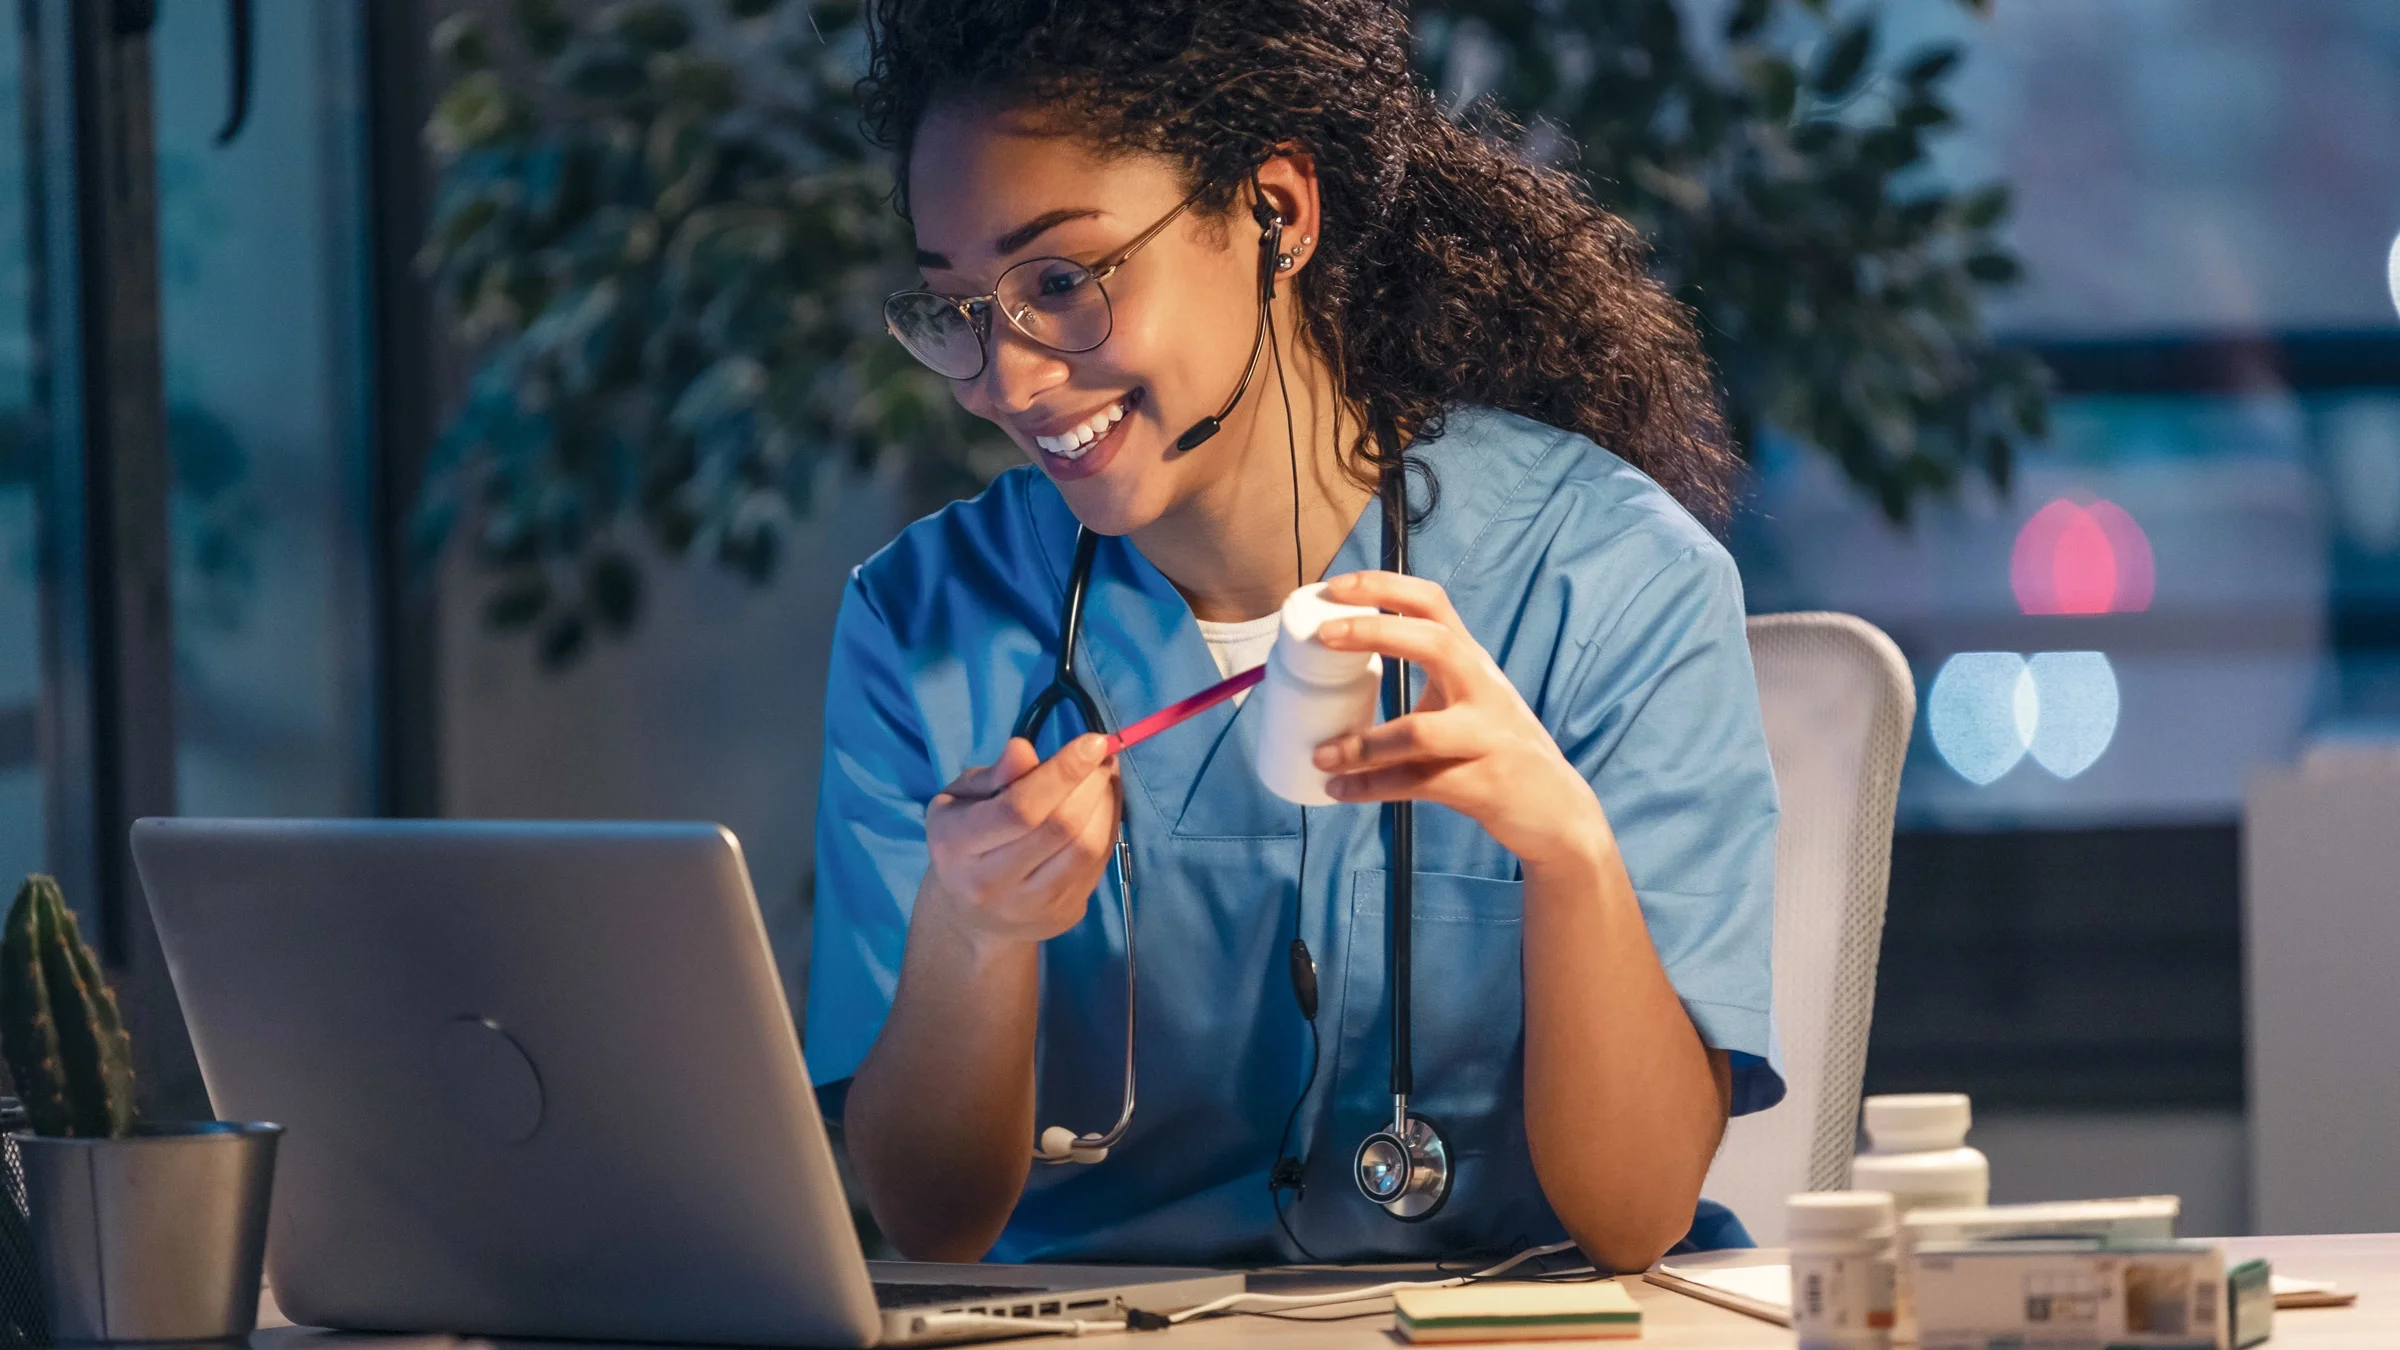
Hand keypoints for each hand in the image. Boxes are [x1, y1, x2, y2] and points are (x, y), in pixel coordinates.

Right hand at [922, 734, 1121, 952]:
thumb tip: (1023, 749)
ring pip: (1086, 847)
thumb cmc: (962, 843)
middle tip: (1102, 754)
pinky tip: (1105, 802)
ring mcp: (1032, 905)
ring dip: (1106, 803)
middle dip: (1090, 783)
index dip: (1062, 772)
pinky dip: (1109, 825)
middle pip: (1061, 827)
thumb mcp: (960, 800)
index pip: (1019, 809)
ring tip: (1104, 775)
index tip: (1093, 742)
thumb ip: (993, 776)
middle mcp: (993, 883)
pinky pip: (1098, 863)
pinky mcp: (1063, 914)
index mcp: (957, 846)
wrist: (971, 917)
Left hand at [1311, 571, 1610, 872]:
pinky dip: (1373, 788)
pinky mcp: (1484, 784)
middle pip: (1434, 643)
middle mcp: (1484, 689)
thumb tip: (1335, 681)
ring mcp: (1488, 737)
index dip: (1383, 587)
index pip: (1432, 603)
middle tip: (1323, 635)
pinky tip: (1339, 791)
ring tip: (1321, 756)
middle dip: (1374, 632)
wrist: (1554, 810)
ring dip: (1364, 745)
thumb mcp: (1466, 702)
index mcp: (1471, 661)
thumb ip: (1420, 686)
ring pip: (1420, 732)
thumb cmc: (1495, 749)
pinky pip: (1419, 784)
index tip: (1334, 588)